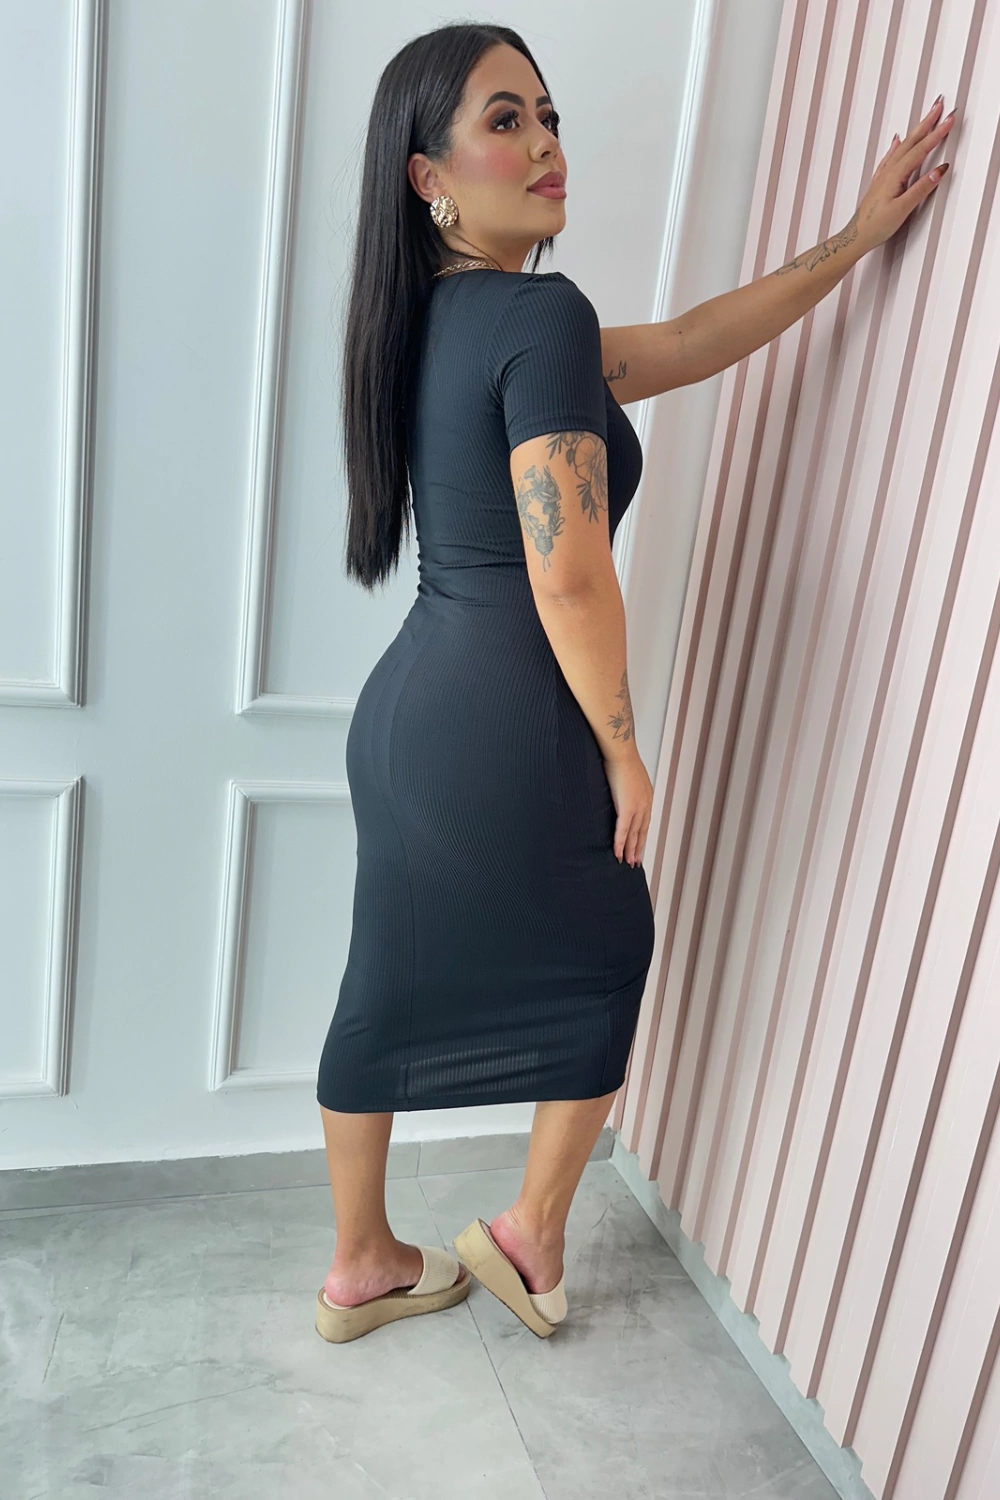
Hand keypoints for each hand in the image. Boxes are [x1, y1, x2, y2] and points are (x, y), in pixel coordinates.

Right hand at [603, 749, 652, 866]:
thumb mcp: (627, 775)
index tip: (639, 846)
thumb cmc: (620, 758)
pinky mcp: (627, 808)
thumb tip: (618, 789)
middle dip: (638, 847)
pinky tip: (618, 854)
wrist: (620, 752)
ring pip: (634, 834)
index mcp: (646, 796)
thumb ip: (625, 786)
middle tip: (635, 861)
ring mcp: (637, 807)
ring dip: (631, 850)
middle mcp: (645, 804)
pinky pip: (623, 830)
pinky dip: (620, 843)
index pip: (645, 821)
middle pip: (642, 831)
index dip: (642, 835)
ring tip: (627, 862)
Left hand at [852, 95, 955, 252]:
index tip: (950, 120)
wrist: (855, 238)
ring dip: (916, 131)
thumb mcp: (902, 209)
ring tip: (927, 118)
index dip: (936, 134)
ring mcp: (883, 176)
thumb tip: (939, 170)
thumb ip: (921, 189)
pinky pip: (891, 157)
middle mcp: (888, 171)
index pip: (920, 150)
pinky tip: (897, 140)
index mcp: (895, 176)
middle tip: (940, 106)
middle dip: (927, 123)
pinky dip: (897, 146)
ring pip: (902, 147)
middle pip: (911, 141)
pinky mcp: (880, 183)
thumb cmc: (875, 227)